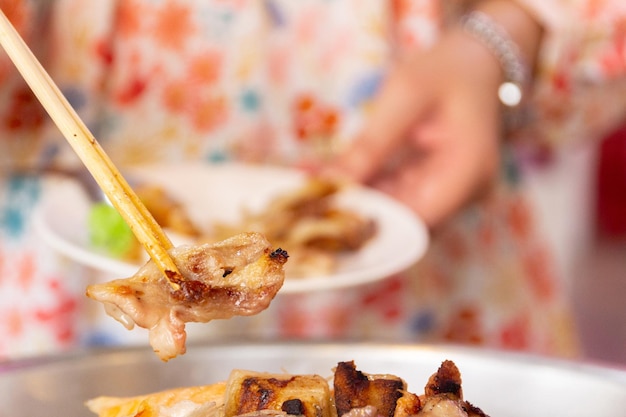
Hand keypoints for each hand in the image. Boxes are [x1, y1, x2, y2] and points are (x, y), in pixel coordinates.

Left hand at [319, 1, 541, 229]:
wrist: (474, 61)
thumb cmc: (445, 70)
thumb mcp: (404, 96)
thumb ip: (370, 144)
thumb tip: (330, 184)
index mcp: (469, 171)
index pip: (417, 220)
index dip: (372, 221)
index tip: (330, 210)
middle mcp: (467, 192)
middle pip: (409, 223)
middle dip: (361, 213)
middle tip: (317, 200)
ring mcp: (454, 192)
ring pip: (401, 214)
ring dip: (363, 202)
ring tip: (321, 188)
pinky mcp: (438, 187)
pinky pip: (401, 199)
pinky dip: (372, 190)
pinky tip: (342, 178)